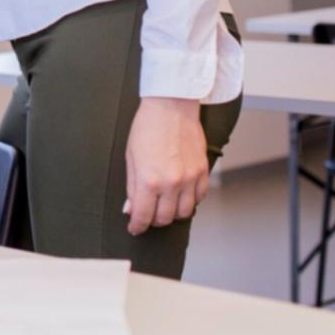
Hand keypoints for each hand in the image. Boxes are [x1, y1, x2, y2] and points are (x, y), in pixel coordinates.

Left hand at [124, 97, 209, 235]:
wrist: (171, 107)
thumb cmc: (148, 128)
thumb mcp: (131, 158)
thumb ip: (132, 187)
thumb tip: (131, 208)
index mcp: (150, 180)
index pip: (144, 216)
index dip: (137, 226)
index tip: (135, 228)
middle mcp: (172, 183)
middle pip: (165, 218)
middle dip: (154, 220)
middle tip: (148, 214)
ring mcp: (190, 178)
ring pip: (185, 212)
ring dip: (173, 213)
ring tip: (164, 205)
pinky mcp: (203, 172)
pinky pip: (200, 198)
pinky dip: (190, 201)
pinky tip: (180, 194)